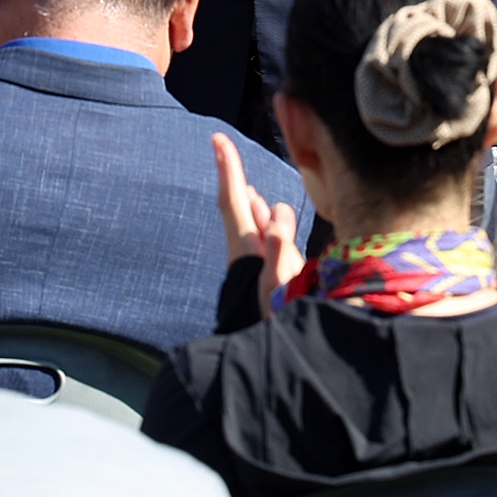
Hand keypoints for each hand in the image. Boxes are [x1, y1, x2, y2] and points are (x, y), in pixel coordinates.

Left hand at [213, 133, 304, 308]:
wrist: (274, 356)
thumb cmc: (275, 323)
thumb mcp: (278, 285)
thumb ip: (278, 247)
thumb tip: (276, 209)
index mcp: (246, 251)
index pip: (234, 202)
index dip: (228, 170)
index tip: (217, 140)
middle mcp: (250, 255)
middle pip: (240, 209)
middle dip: (235, 180)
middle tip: (223, 150)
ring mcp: (260, 267)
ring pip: (255, 226)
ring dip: (253, 204)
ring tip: (251, 187)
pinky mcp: (273, 280)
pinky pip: (269, 242)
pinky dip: (270, 225)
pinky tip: (273, 222)